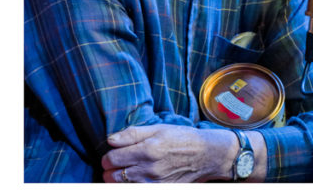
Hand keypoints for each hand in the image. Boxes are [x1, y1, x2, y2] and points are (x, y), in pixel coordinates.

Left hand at [101, 124, 235, 182]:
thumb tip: (110, 140)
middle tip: (114, 165)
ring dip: (117, 180)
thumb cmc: (181, 138)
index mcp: (147, 150)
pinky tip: (134, 179)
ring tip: (123, 172)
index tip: (111, 155)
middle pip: (113, 176)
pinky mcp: (161, 189)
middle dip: (109, 170)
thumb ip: (131, 134)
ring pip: (123, 186)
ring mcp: (155, 183)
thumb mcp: (157, 128)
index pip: (112, 159)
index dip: (107, 157)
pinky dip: (131, 185)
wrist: (206, 155)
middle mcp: (149, 169)